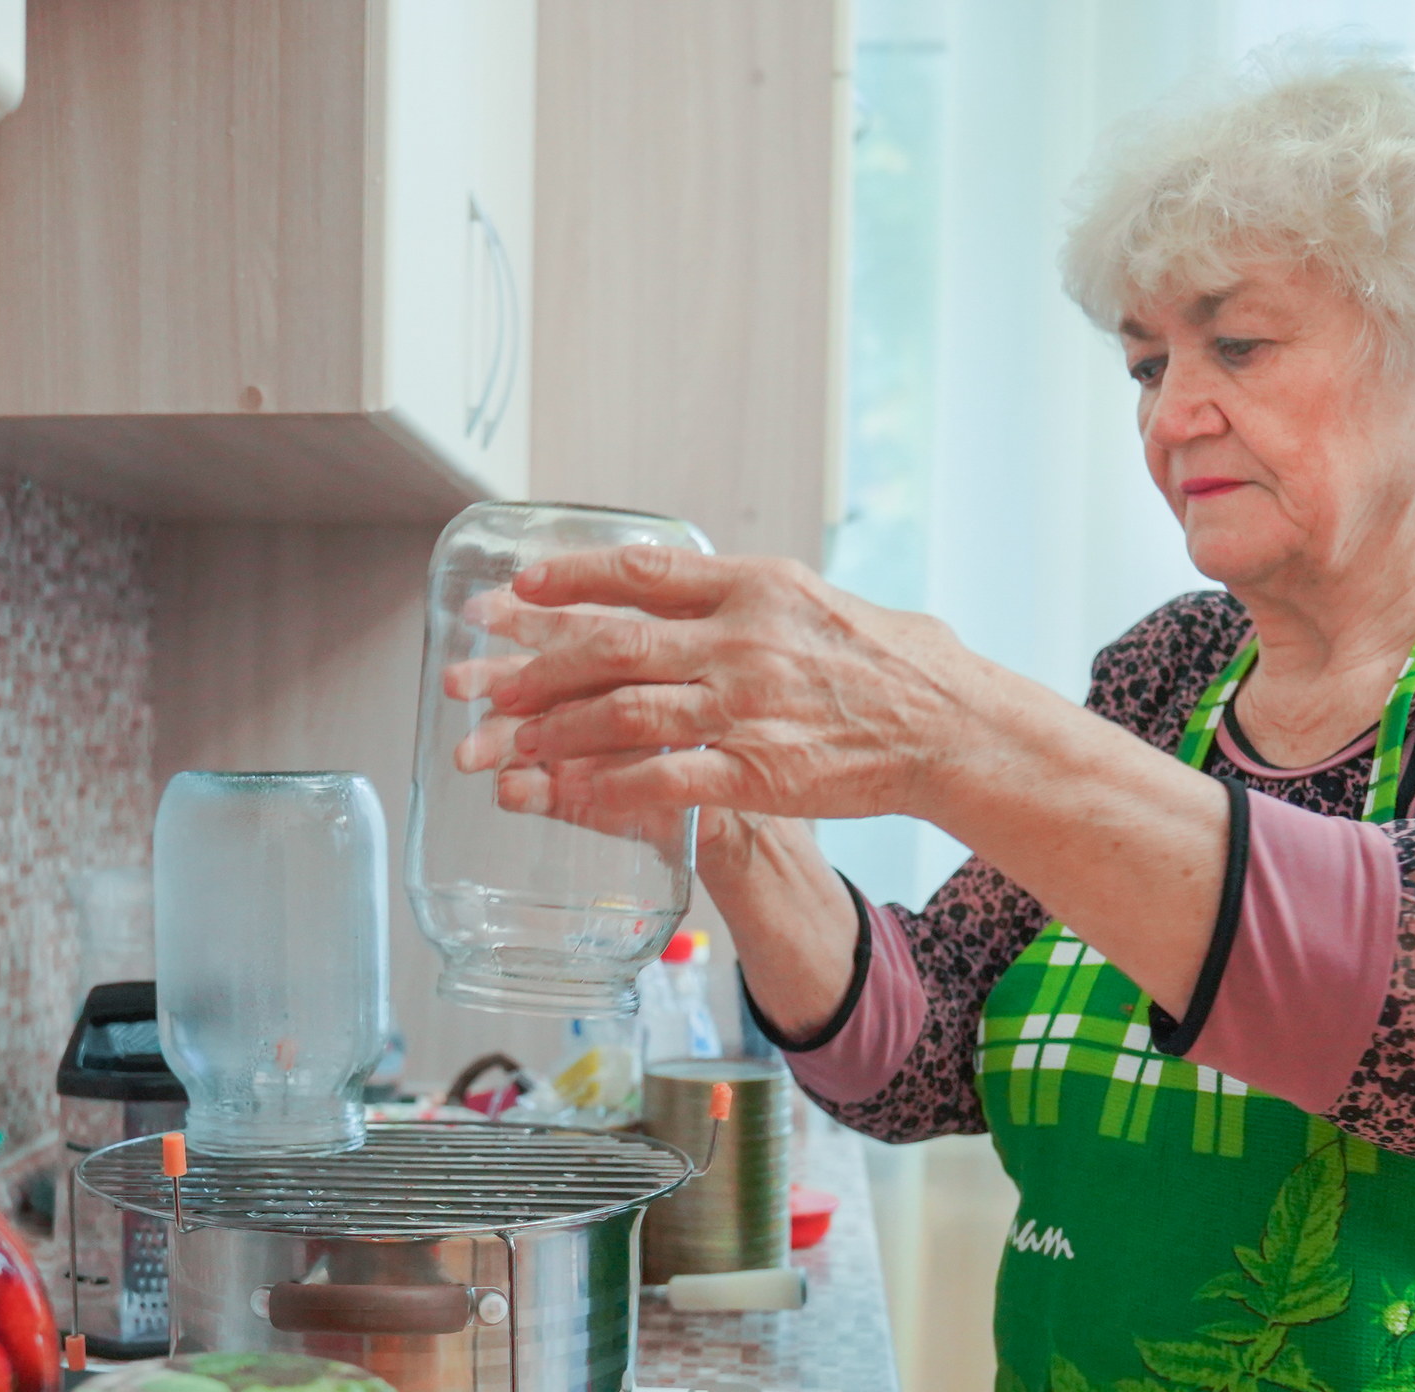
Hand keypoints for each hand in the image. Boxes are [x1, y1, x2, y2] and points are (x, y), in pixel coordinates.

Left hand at [442, 547, 979, 831]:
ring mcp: (745, 706)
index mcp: (752, 585)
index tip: (511, 589)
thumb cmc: (888, 663)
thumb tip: (666, 588)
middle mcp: (740, 638)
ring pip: (620, 714)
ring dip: (545, 733)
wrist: (948, 725)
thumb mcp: (811, 601)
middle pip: (609, 646)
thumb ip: (736, 599)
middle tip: (466, 681)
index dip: (566, 579)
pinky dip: (600, 789)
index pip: (640, 572)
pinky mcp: (755, 772)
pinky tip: (556, 796)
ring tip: (490, 749)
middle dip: (526, 665)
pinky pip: (659, 781)